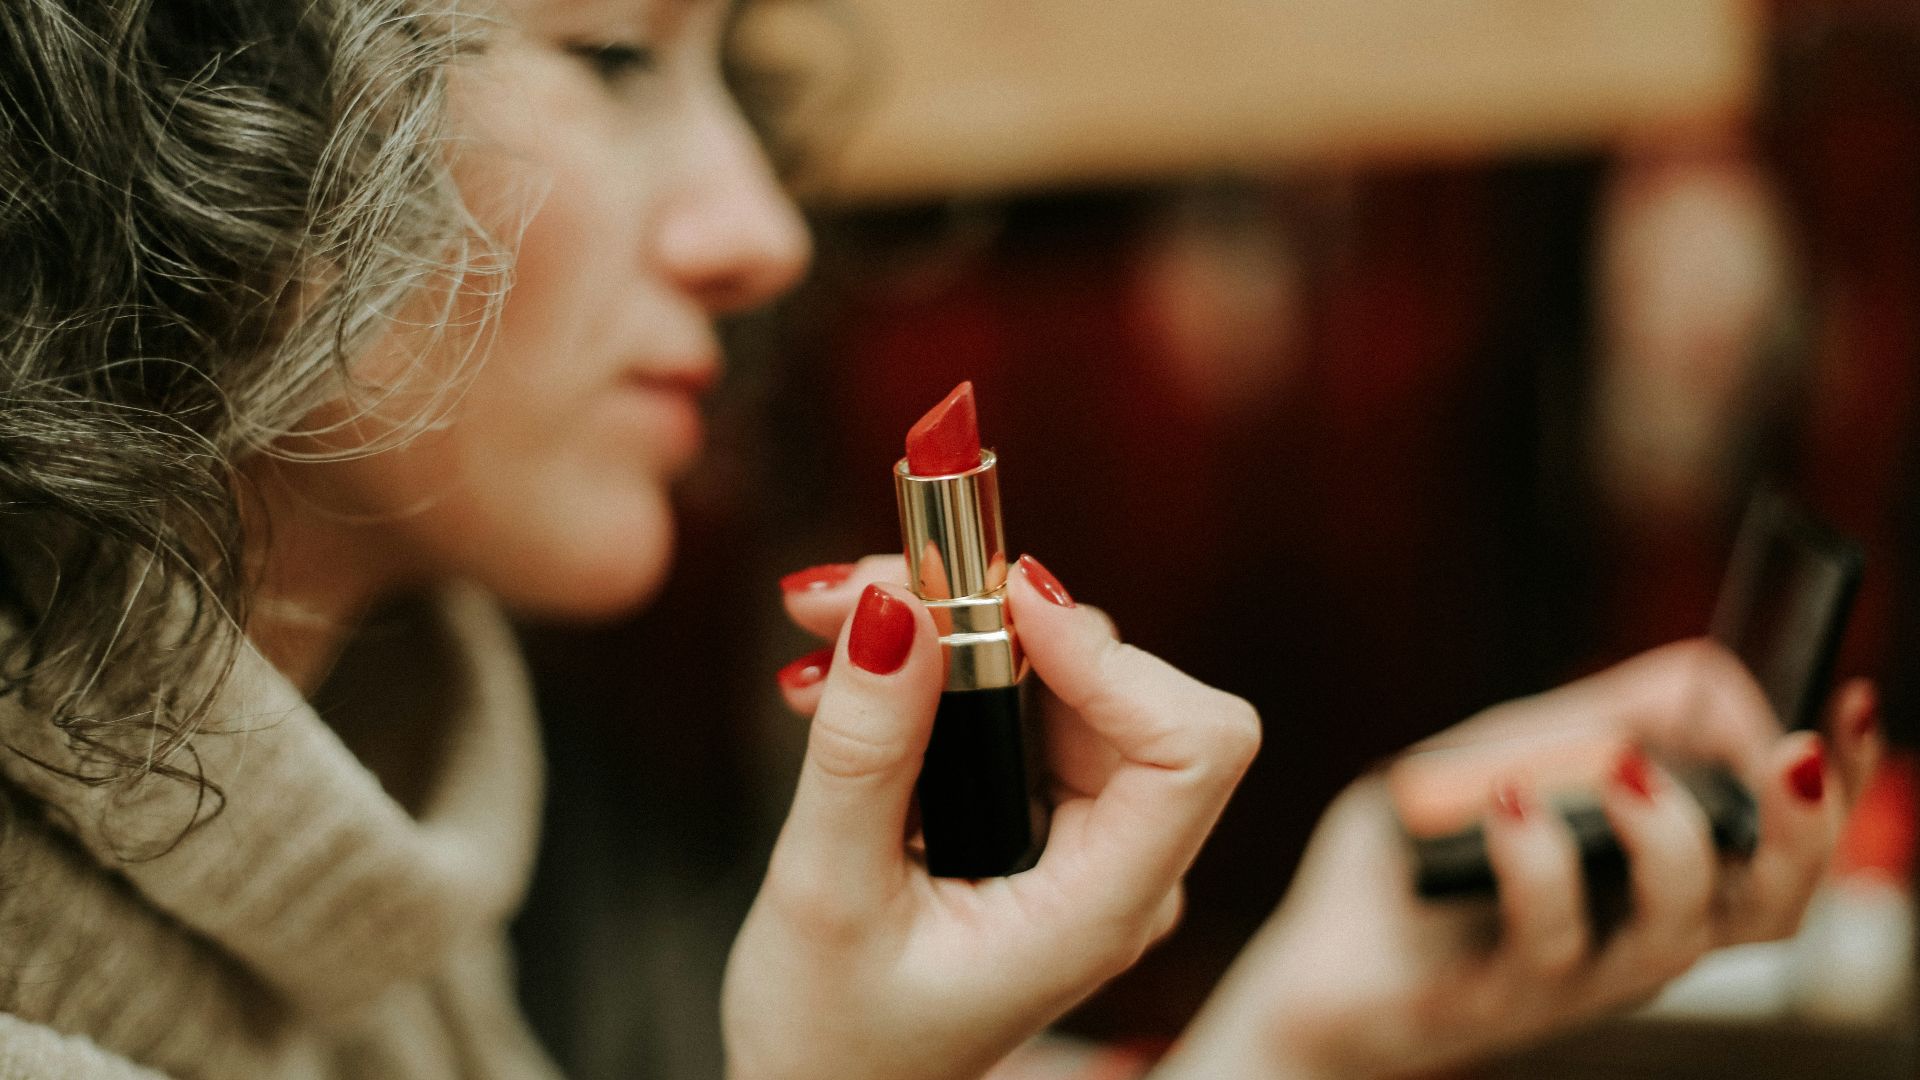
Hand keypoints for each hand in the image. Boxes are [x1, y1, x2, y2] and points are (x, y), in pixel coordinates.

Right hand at [723, 555, 1260, 1079]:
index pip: (1192, 746)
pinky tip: (842, 674)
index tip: (996, 598)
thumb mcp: (827, 893)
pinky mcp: (1038, 813)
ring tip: (824, 625)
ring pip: (1060, 676)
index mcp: (1101, 910)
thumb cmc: (833, 1037)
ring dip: (945, 630)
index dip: (1109, 655)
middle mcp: (1117, 864)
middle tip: (859, 589)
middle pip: (1121, 684)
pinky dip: (933, 668)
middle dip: (991, 616)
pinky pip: (1015, 701)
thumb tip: (894, 605)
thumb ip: (866, 751)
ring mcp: (1083, 837)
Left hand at [1155, 639, 1880, 1079]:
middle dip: (1806, 829)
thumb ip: (1590, 719)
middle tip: (1793, 755)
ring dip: (1670, 841)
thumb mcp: (1505, 759)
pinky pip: (1547, 941)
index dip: (1837, 781)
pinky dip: (1538, 860)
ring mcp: (1575, 976)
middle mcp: (1638, 936)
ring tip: (1623, 768)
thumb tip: (1705, 679)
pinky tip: (1506, 801)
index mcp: (1657, 884)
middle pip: (1774, 907)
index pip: (1787, 847)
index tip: (1845, 701)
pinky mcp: (1500, 998)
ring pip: (1677, 935)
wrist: (1311, 967)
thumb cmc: (1417, 861)